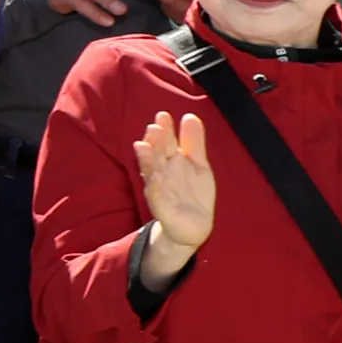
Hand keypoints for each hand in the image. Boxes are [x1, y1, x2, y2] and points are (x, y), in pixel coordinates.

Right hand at [135, 109, 214, 256]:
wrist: (193, 227)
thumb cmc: (192, 193)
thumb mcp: (198, 164)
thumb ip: (193, 142)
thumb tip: (189, 115)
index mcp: (171, 162)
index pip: (164, 143)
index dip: (164, 130)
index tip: (163, 115)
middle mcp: (162, 173)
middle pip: (156, 154)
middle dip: (153, 141)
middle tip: (153, 127)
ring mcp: (160, 190)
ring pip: (151, 172)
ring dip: (147, 160)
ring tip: (144, 146)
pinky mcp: (162, 209)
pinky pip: (156, 197)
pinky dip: (154, 187)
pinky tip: (155, 177)